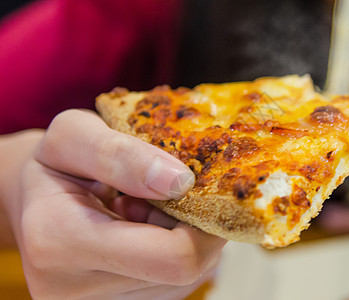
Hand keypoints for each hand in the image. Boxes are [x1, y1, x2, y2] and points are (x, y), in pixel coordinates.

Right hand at [0, 110, 225, 298]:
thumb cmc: (55, 164)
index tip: (191, 189)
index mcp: (59, 241)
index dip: (201, 223)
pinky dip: (169, 255)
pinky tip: (142, 232)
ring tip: (144, 212)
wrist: (33, 201)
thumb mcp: (75, 135)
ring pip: (181, 281)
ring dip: (178, 240)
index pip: (172, 257)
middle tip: (167, 198)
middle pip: (183, 272)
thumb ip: (122, 155)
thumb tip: (180, 184)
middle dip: (192, 230)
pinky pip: (169, 286)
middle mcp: (73, 290)